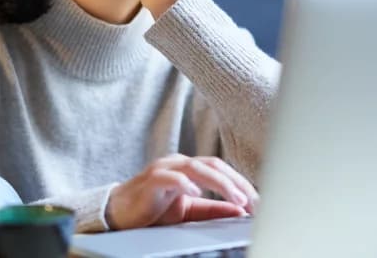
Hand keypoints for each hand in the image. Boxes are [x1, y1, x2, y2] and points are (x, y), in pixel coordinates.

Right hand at [105, 154, 258, 229]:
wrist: (118, 214)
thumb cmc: (152, 209)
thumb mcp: (188, 211)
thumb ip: (212, 210)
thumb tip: (240, 210)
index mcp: (188, 168)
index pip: (220, 169)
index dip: (241, 183)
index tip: (258, 202)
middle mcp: (178, 163)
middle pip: (213, 165)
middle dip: (237, 182)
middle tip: (253, 201)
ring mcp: (163, 168)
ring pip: (196, 168)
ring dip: (220, 183)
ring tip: (236, 198)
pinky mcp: (150, 180)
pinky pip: (170, 178)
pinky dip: (185, 183)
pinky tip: (197, 192)